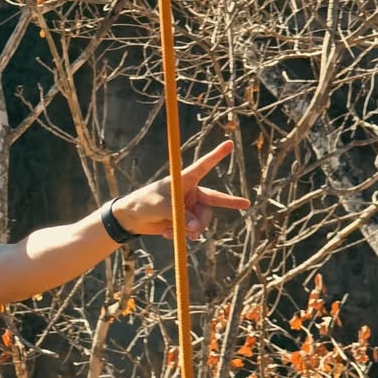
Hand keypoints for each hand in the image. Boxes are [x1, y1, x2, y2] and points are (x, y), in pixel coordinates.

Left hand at [115, 141, 250, 240]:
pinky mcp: (183, 220)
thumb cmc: (143, 203)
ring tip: (181, 234)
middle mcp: (189, 192)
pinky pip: (192, 230)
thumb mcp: (162, 207)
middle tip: (246, 204)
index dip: (216, 156)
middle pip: (213, 200)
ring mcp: (187, 207)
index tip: (229, 144)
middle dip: (229, 202)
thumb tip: (197, 228)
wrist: (131, 219)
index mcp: (184, 180)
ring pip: (202, 219)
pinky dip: (183, 234)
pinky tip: (168, 234)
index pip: (203, 166)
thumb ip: (181, 216)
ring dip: (195, 228)